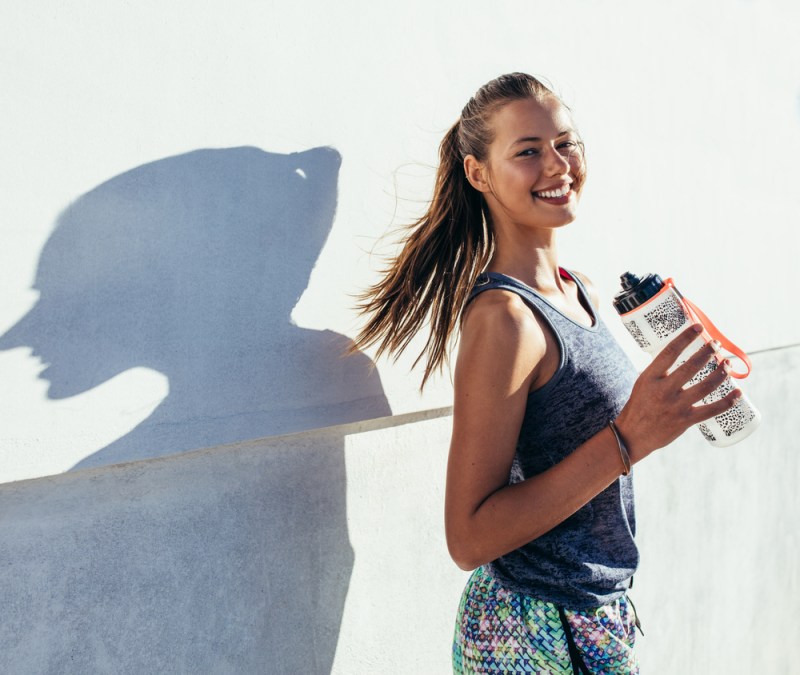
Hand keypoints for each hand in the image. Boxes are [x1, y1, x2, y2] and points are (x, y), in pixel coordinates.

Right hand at [614, 323, 741, 461]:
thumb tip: (682, 356)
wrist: (633, 435)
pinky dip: (727, 401)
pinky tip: (737, 393)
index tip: (697, 327)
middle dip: (708, 352)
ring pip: (705, 386)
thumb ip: (660, 372)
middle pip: (691, 366)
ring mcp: (675, 406)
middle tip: (716, 345)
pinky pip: (711, 410)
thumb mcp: (643, 384)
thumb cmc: (639, 406)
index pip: (670, 352)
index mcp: (650, 378)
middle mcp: (663, 390)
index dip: (685, 338)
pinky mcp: (685, 421)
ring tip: (727, 365)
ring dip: (720, 374)